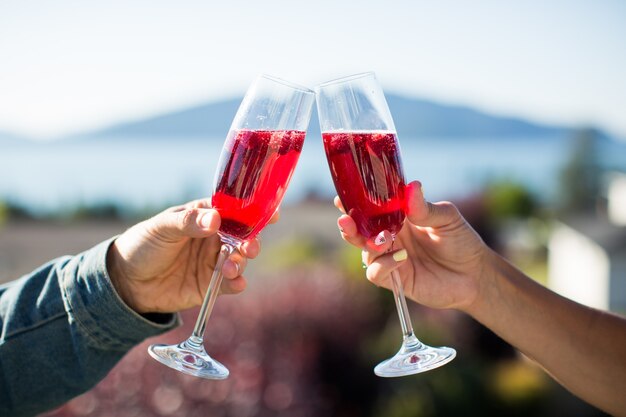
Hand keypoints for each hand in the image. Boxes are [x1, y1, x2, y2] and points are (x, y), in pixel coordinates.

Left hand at [106, 199, 277, 313]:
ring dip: (241, 263)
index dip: (254, 211)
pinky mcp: (210, 285)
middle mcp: (214, 238)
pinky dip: (236, 283)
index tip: (272, 213)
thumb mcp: (162, 228)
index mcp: (204, 216)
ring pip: (239, 260)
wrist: (125, 282)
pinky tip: (235, 283)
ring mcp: (213, 261)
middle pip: (243, 237)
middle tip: (250, 247)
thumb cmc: (143, 244)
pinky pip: (230, 283)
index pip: (235, 210)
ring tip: (231, 267)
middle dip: (252, 241)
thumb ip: (189, 222)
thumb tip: (216, 219)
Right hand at [337, 180, 487, 310]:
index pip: (371, 207)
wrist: (475, 276)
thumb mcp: (447, 218)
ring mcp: (390, 257)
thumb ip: (426, 208)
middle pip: (359, 229)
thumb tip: (411, 187)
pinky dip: (383, 265)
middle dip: (349, 224)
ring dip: (366, 243)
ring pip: (363, 250)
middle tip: (346, 220)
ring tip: (383, 239)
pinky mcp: (395, 279)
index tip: (342, 197)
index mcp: (398, 217)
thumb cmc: (462, 241)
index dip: (354, 202)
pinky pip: (375, 272)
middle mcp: (390, 236)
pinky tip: (401, 258)